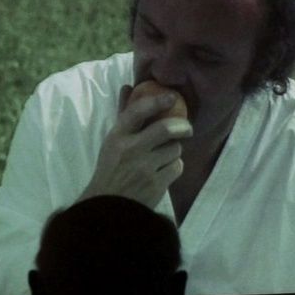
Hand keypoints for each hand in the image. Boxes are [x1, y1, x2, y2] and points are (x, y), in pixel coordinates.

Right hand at [78, 84, 192, 208]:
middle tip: (186, 128)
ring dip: (175, 151)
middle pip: (166, 129)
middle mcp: (130, 150)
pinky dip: (174, 167)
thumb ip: (124, 115)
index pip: (137, 111)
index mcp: (117, 137)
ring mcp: (144, 168)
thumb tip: (128, 87)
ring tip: (165, 156)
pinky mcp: (156, 185)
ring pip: (175, 149)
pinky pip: (177, 167)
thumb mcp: (112, 142)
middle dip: (182, 126)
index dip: (157, 101)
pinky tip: (164, 171)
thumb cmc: (111, 170)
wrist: (108, 207)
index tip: (172, 97)